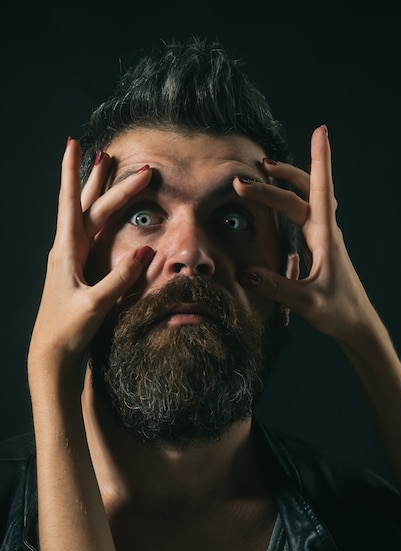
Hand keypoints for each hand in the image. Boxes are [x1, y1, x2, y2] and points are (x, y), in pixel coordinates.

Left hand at [28, 139, 153, 367]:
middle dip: (104, 181)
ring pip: (87, 215)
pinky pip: (90, 232)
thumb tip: (145, 253)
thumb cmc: (68, 329)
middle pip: (87, 205)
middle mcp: (66, 249)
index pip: (71, 204)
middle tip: (121, 159)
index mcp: (66, 251)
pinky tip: (104, 211)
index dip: (71, 173)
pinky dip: (99, 214)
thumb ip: (119, 279)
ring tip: (104, 168)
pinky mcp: (78, 268)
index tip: (73, 144)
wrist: (51, 351)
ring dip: (96, 191)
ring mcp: (71, 257)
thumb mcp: (95, 304)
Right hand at [235, 125, 376, 343]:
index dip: (321, 160)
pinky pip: (306, 213)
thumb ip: (277, 288)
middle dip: (281, 177)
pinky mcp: (321, 247)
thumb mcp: (307, 303)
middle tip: (252, 172)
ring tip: (265, 173)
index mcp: (326, 238)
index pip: (321, 191)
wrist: (357, 324)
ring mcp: (324, 239)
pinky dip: (291, 200)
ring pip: (306, 199)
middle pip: (306, 191)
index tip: (321, 131)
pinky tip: (280, 203)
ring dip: (286, 184)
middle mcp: (326, 232)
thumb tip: (246, 273)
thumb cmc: (338, 313)